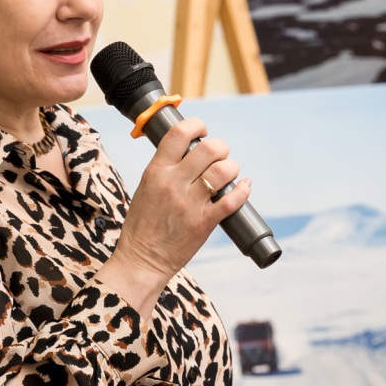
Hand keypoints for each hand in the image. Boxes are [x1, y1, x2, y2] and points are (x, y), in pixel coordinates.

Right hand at [100, 117, 250, 312]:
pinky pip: (231, 200)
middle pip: (208, 149)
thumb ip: (165, 170)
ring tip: (229, 172)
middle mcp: (173, 184)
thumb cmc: (142, 226)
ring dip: (232, 167)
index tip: (202, 131)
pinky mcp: (204, 223)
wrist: (141, 260)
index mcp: (156, 172)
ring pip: (223, 171)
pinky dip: (243, 190)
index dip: (196, 126)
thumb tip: (188, 153)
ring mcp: (190, 204)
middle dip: (220, 147)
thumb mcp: (145, 188)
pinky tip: (244, 186)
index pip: (178, 134)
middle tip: (220, 154)